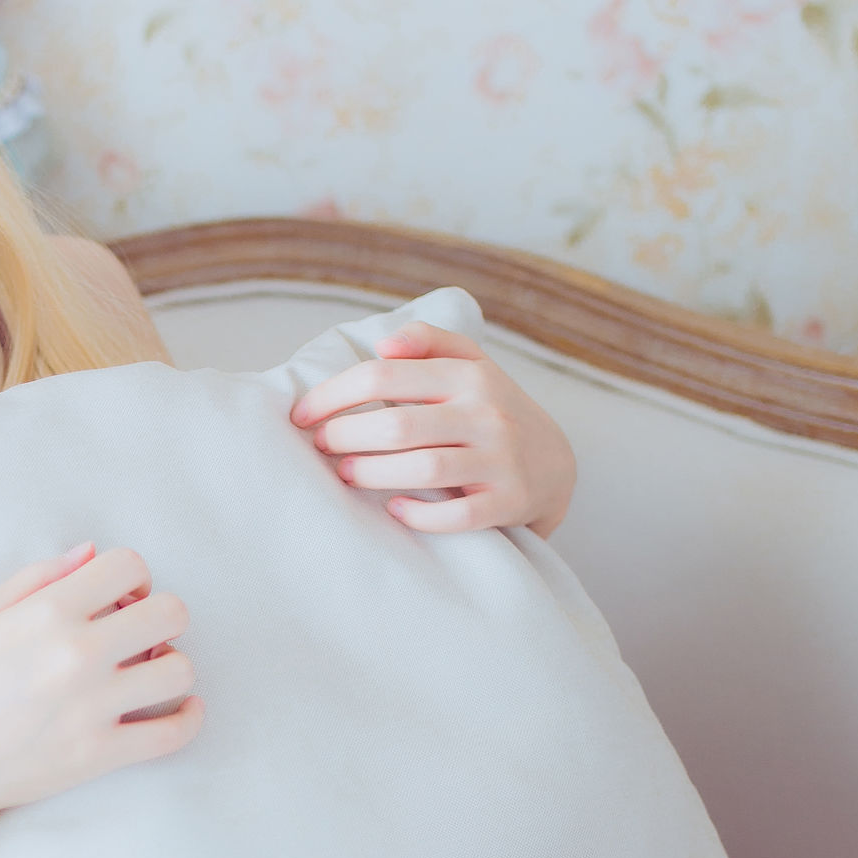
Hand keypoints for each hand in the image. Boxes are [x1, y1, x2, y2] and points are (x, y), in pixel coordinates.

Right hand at [0, 543, 201, 841]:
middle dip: (161, 616)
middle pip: (170, 613)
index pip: (130, 565)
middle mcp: (76, 655)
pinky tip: (182, 709)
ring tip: (147, 673)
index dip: (131, 577)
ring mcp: (91, 708)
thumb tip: (89, 552)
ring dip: (171, 666)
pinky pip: (174, 734)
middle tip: (138, 634)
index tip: (118, 598)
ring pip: (180, 670)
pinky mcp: (98, 756)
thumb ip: (36, 579)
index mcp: (46, 612)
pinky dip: (188, 719)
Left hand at [289, 320, 576, 536]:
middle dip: (346, 436)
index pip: (384, 374)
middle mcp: (487, 414)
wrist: (554, 465)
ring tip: (344, 474)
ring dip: (373, 473)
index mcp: (469, 375)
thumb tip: (384, 343)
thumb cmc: (491, 411)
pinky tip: (394, 510)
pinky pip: (457, 515)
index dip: (333, 394)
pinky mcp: (508, 503)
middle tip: (320, 445)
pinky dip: (420, 515)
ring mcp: (500, 460)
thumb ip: (429, 341)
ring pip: (425, 468)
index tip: (303, 414)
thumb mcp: (471, 365)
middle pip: (398, 424)